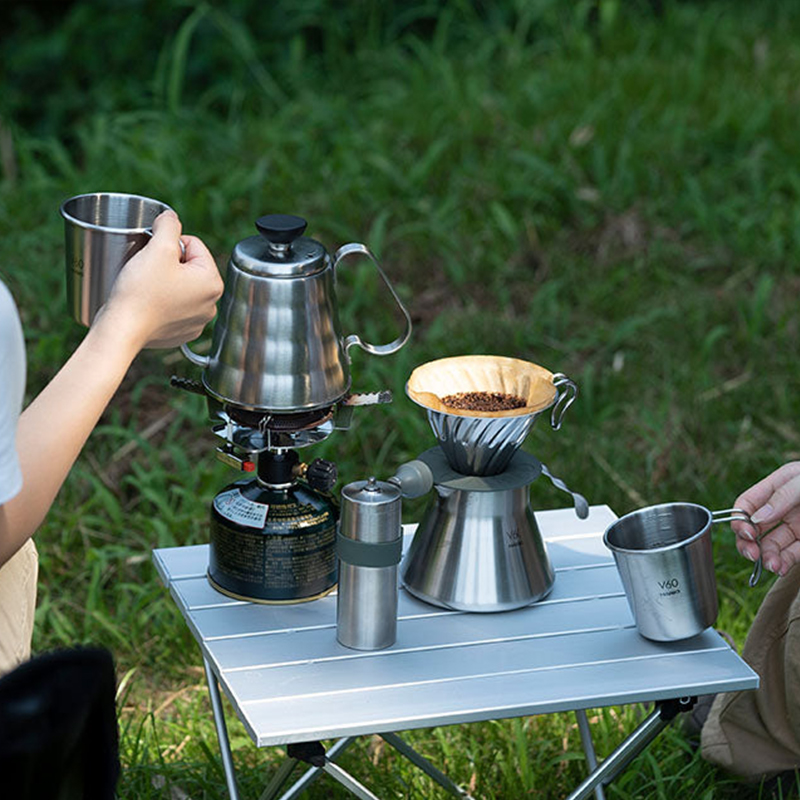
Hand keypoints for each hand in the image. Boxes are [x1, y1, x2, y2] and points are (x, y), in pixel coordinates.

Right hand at [93, 210, 223, 349]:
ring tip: (147, 285)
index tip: (153, 255)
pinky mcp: (182, 332)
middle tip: (148, 269)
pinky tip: (149, 301)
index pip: (194, 245)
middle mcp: (211, 304)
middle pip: (189, 266)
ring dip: (166, 280)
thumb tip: (171, 217)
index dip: (170, 243)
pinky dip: (163, 301)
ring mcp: (198, 321)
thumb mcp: (158, 248)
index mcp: (213, 282)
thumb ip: (169, 225)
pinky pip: (174, 306)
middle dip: (169, 262)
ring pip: (181, 286)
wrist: (122, 330)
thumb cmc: (140, 291)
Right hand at [732, 462, 799, 575]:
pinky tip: (780, 567)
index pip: (747, 504)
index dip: (740, 518)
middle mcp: (782, 508)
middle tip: (752, 554)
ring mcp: (796, 526)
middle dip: (749, 542)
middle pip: (754, 528)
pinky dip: (782, 562)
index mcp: (777, 487)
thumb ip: (780, 497)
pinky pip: (790, 555)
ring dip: (766, 557)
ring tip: (772, 565)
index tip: (746, 533)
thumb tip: (756, 518)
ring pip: (771, 545)